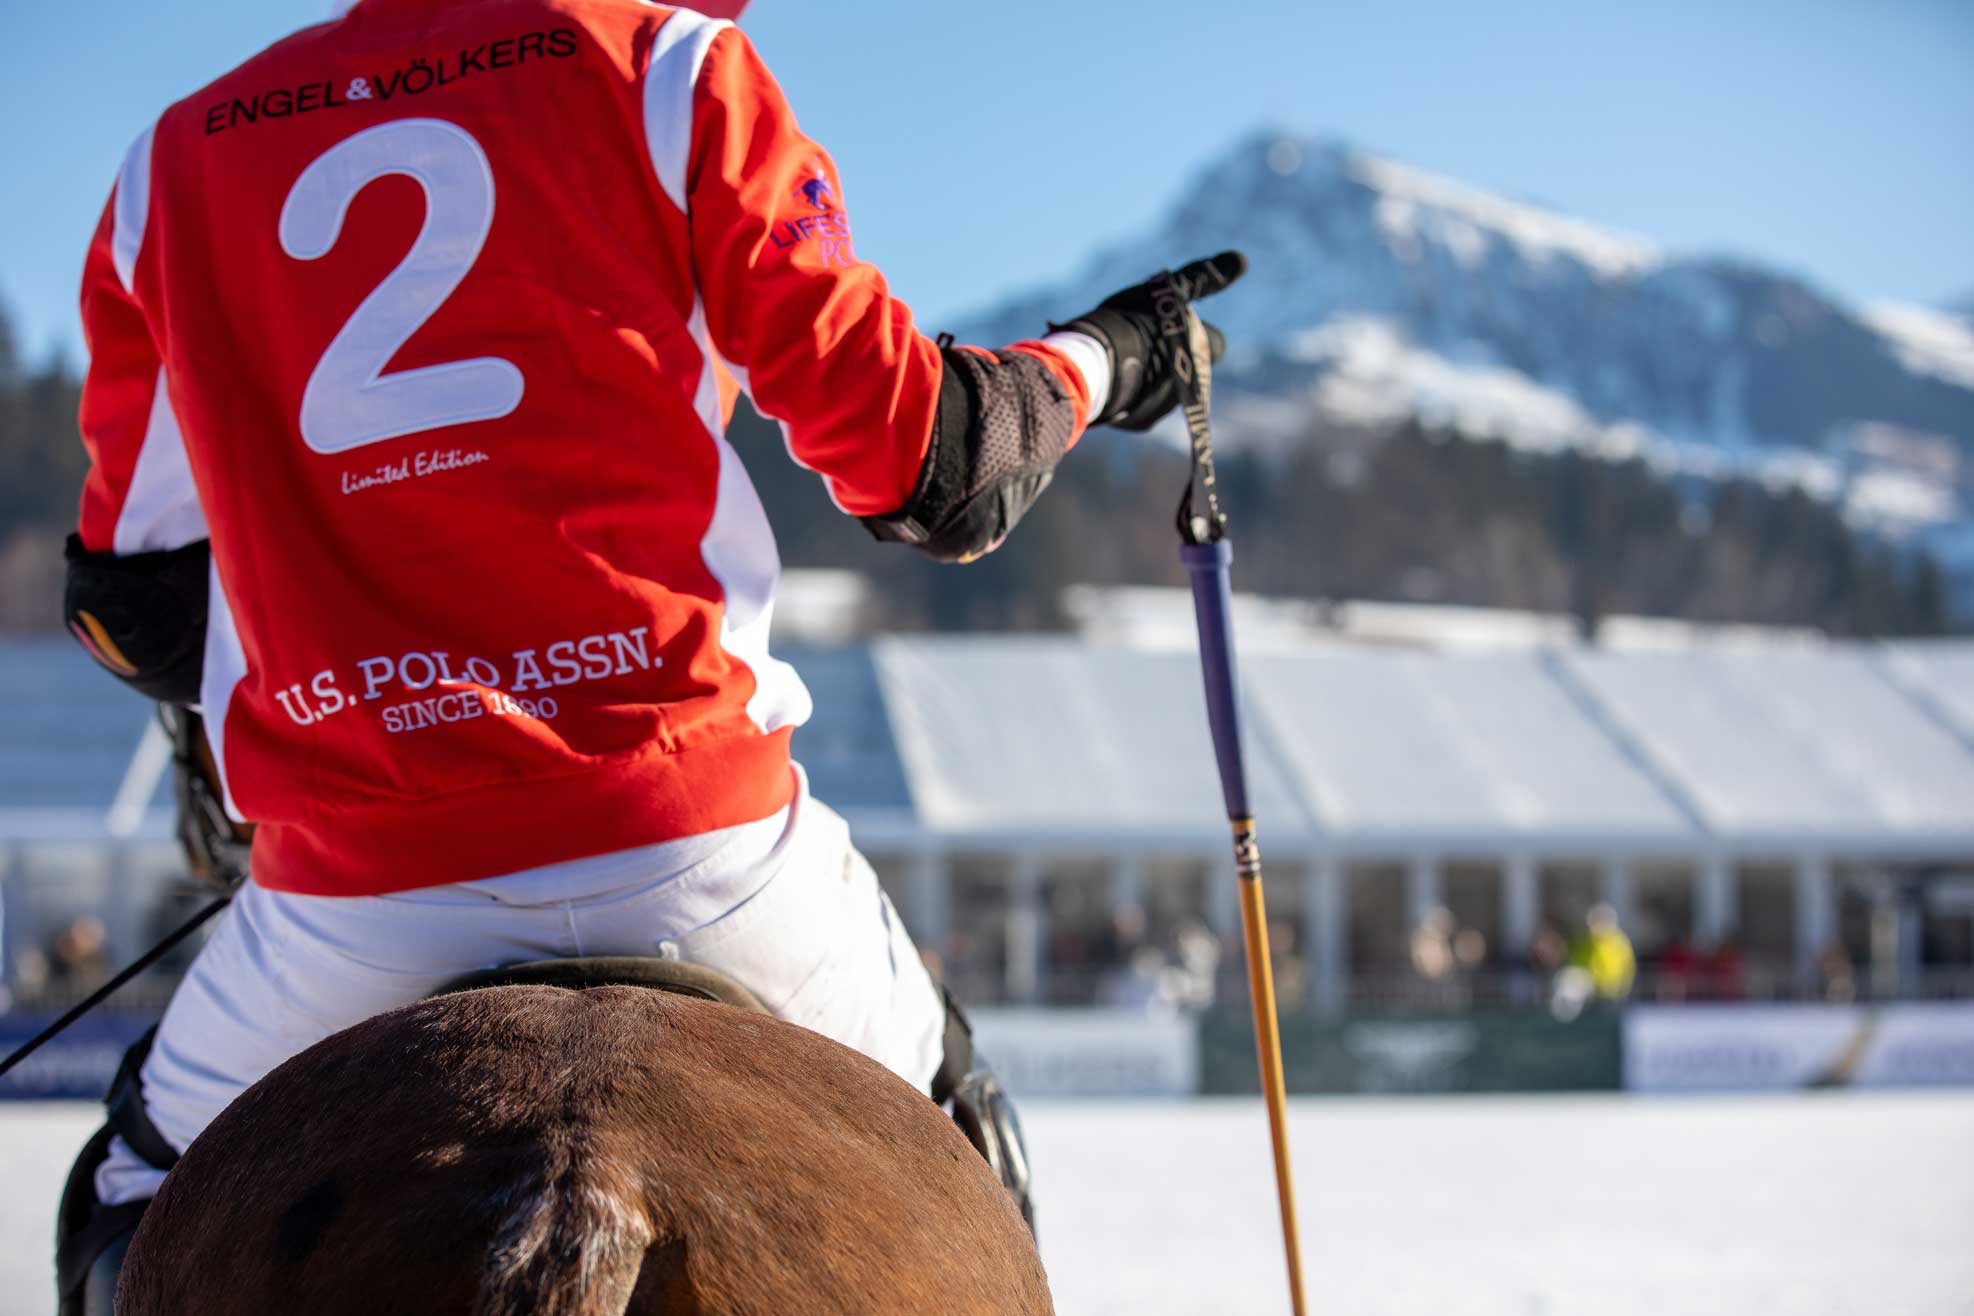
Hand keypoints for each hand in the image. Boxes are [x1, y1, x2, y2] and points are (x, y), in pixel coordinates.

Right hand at [1054, 250, 1246, 430]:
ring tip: (1120, 354)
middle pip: (1188, 367)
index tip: (1173, 322)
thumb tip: (1242, 259)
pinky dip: (1129, 392)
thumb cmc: (1133, 321)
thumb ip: (1204, 277)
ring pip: (1162, 388)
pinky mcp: (1138, 422)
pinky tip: (1110, 375)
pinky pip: (1138, 404)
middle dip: (1171, 355)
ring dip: (1149, 374)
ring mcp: (1165, 408)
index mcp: (1203, 358)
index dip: (1197, 331)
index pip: (1215, 344)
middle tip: (1141, 336)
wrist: (1092, 364)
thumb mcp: (1169, 291)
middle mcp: (1191, 389)